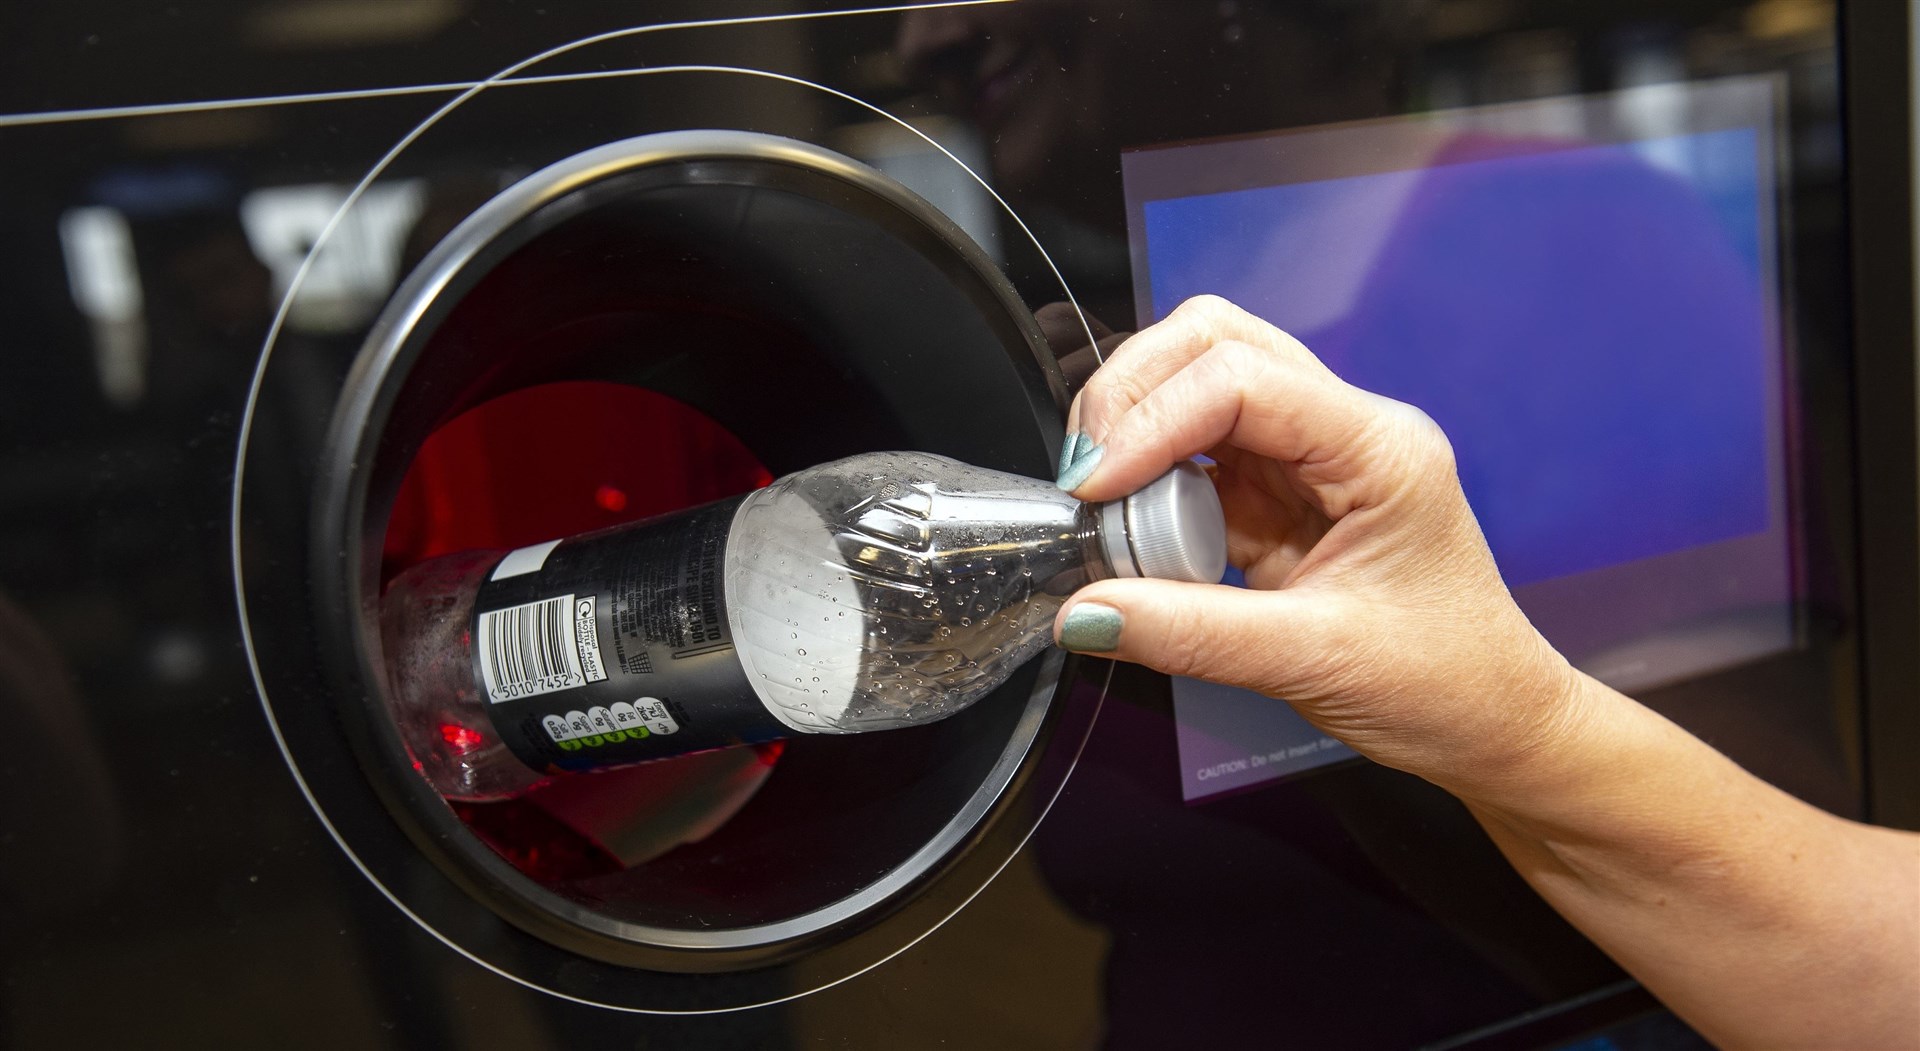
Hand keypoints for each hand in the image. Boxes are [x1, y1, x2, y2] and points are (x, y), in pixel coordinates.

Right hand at [1054, 294, 1585, 801]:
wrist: (1492, 724)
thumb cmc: (1446, 685)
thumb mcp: (1314, 662)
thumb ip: (1190, 635)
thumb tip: (1083, 614)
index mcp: (1378, 448)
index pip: (1240, 378)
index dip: (1151, 422)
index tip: (1092, 490)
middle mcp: (1343, 430)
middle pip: (1213, 342)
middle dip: (1131, 395)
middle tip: (1085, 479)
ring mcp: (1307, 456)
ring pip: (1195, 382)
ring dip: (1134, 432)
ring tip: (1104, 511)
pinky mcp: (1275, 492)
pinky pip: (1192, 455)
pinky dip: (1147, 482)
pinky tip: (1133, 532)